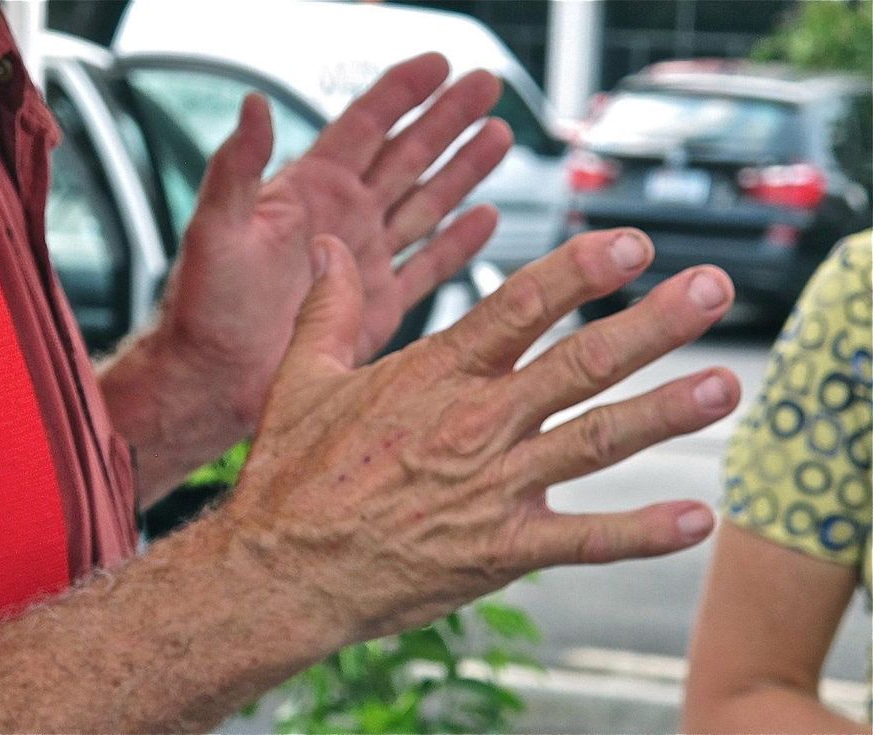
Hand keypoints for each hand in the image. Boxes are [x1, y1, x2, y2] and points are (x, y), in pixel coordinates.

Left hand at [156, 53, 510, 424]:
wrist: (218, 379)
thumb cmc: (206, 305)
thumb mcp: (216, 229)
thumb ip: (237, 167)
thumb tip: (253, 104)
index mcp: (309, 191)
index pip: (364, 126)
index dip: (401, 92)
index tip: (439, 63)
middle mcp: (343, 219)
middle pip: (408, 155)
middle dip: (448, 118)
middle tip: (487, 84)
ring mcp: (364, 261)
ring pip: (426, 203)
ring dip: (463, 171)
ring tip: (499, 135)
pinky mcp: (378, 305)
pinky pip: (428, 266)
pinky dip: (458, 243)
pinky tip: (485, 218)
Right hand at [229, 228, 740, 641]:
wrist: (283, 570)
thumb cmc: (292, 472)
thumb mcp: (301, 376)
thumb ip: (329, 305)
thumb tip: (328, 241)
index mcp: (434, 373)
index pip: (520, 305)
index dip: (582, 269)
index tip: (634, 244)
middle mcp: (476, 423)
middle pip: (581, 363)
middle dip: (652, 323)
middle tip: (714, 290)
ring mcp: (494, 488)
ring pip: (596, 441)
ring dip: (665, 411)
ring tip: (725, 385)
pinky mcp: (501, 549)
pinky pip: (586, 539)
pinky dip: (644, 531)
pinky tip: (698, 518)